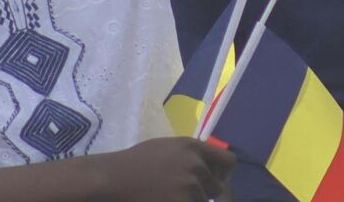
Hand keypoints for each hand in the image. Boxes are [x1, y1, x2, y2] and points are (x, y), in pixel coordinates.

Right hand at [94, 137, 234, 201]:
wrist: (114, 178)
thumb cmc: (137, 161)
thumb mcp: (168, 147)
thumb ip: (192, 153)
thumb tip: (211, 167)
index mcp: (193, 147)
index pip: (228, 161)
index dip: (222, 173)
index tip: (213, 179)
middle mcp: (196, 165)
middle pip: (218, 187)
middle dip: (204, 191)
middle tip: (183, 191)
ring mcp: (190, 186)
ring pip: (205, 201)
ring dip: (192, 201)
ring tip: (170, 194)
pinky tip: (167, 199)